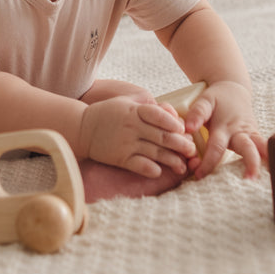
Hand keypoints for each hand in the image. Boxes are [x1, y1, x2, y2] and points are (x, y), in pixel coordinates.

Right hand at [78, 97, 196, 177]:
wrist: (82, 128)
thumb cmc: (108, 113)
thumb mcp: (127, 102)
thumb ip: (150, 107)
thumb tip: (173, 114)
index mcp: (134, 111)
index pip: (159, 115)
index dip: (174, 122)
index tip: (183, 129)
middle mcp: (131, 127)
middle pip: (162, 136)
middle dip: (180, 144)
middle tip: (192, 150)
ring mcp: (125, 143)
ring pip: (155, 152)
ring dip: (172, 160)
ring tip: (183, 165)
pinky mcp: (120, 158)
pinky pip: (139, 165)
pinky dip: (151, 169)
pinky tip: (160, 171)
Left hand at [183, 81, 266, 179]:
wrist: (234, 89)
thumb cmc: (217, 98)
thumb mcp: (205, 100)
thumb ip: (197, 113)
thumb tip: (188, 128)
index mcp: (225, 126)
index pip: (216, 148)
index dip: (208, 163)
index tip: (199, 175)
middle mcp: (240, 132)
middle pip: (247, 149)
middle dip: (250, 164)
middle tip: (249, 180)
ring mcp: (250, 135)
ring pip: (261, 149)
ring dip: (263, 163)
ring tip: (264, 178)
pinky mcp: (256, 137)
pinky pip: (263, 149)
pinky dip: (267, 160)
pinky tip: (269, 173)